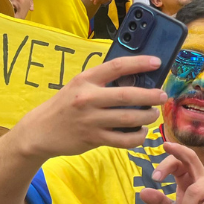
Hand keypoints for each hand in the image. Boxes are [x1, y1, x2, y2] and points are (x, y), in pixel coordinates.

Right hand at [12, 55, 164, 159]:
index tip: (156, 63)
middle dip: (151, 96)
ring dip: (147, 117)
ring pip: (129, 118)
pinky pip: (123, 140)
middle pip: (128, 95)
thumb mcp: (78, 86)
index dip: (139, 63)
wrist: (40, 130)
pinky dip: (137, 137)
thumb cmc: (65, 106)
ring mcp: (90, 119)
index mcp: (85, 79)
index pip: (117, 66)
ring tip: (153, 115)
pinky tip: (141, 133)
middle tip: (162, 96)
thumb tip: (135, 81)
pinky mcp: (93, 138)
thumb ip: (101, 83)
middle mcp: (88, 98)